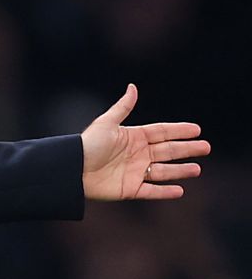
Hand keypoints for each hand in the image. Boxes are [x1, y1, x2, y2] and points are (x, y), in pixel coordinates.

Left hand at [81, 84, 209, 200]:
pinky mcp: (129, 189)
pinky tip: (180, 190)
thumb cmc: (87, 145)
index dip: (179, 131)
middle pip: (167, 151)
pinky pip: (151, 191)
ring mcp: (134, 172)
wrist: (72, 170)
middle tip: (206, 147)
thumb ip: (123, 107)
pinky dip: (165, 191)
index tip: (197, 129)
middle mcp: (136, 154)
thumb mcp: (106, 123)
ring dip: (180, 170)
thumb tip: (133, 87)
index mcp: (133, 137)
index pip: (161, 132)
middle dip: (187, 149)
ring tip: (197, 169)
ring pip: (163, 171)